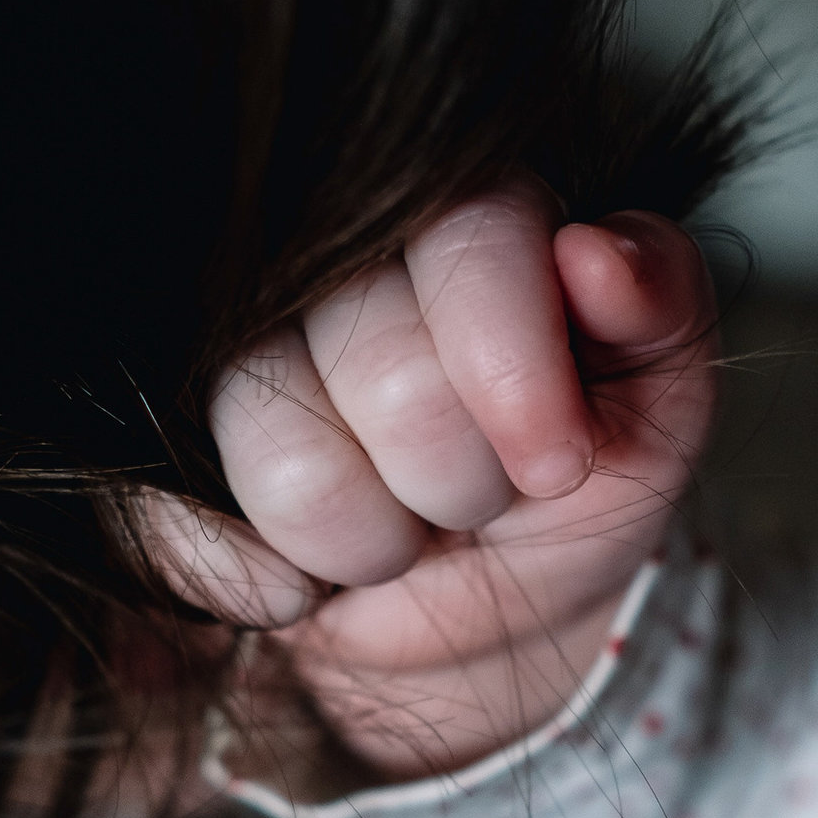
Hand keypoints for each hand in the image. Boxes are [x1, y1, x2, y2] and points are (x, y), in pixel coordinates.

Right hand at [146, 175, 716, 784]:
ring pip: (280, 446)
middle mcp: (323, 254)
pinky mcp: (155, 446)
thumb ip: (663, 310)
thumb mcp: (658, 408)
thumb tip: (597, 254)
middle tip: (476, 496)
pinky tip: (306, 583)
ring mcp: (224, 346)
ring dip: (367, 537)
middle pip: (377, 356)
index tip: (555, 465)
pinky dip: (265, 580)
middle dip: (454, 474)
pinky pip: (173, 520)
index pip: (464, 231)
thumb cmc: (573, 486)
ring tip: (403, 533)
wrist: (490, 609)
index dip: (509, 362)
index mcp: (454, 208)